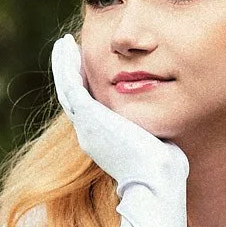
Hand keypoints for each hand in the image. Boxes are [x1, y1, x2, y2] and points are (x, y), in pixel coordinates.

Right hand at [49, 34, 187, 192]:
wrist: (154, 181)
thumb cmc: (163, 170)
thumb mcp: (154, 145)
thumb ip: (150, 132)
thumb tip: (162, 126)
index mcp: (102, 140)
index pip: (89, 108)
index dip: (86, 87)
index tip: (88, 69)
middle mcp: (89, 132)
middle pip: (73, 96)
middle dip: (69, 73)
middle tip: (66, 52)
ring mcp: (86, 125)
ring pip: (67, 88)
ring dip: (63, 65)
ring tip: (62, 45)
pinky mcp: (88, 115)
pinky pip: (70, 84)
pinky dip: (65, 65)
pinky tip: (66, 47)